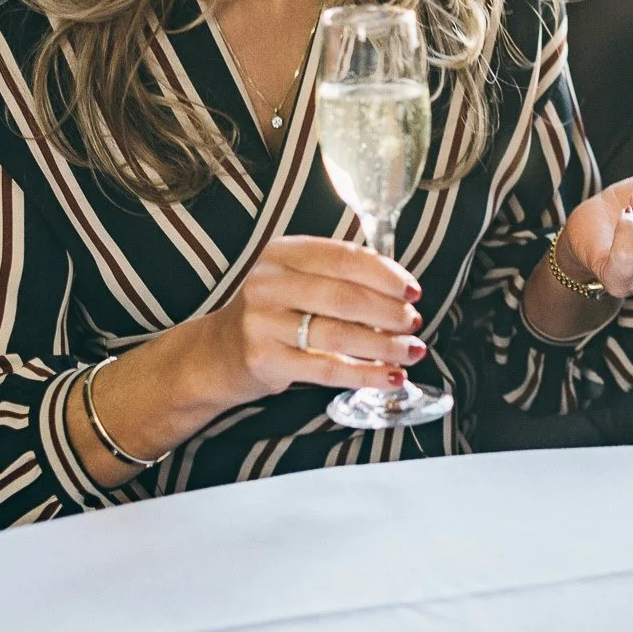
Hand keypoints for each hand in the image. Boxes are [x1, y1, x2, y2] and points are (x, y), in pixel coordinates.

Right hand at [188, 235, 427, 405]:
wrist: (217, 353)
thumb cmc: (273, 313)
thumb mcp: (296, 280)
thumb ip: (340, 277)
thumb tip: (401, 290)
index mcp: (282, 254)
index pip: (344, 258)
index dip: (386, 275)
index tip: (413, 291)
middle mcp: (269, 283)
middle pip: (345, 297)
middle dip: (390, 312)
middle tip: (415, 323)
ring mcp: (263, 322)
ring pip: (339, 335)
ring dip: (385, 345)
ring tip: (413, 351)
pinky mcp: (265, 360)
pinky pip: (327, 369)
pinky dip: (365, 374)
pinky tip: (391, 377)